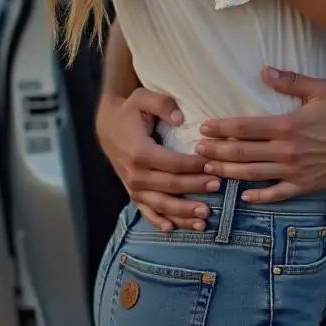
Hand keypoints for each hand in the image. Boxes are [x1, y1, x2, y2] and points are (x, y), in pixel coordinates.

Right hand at [95, 88, 220, 230]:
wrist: (108, 127)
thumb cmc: (130, 111)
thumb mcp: (143, 98)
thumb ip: (162, 104)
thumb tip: (181, 118)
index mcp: (140, 152)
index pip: (173, 163)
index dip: (195, 167)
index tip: (213, 166)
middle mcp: (135, 174)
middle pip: (171, 186)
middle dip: (195, 188)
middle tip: (218, 187)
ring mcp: (133, 187)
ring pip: (161, 205)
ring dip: (183, 213)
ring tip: (204, 218)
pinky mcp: (133, 193)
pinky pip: (146, 211)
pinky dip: (159, 221)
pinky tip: (173, 228)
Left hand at [195, 69, 325, 202]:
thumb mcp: (319, 89)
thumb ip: (290, 81)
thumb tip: (264, 72)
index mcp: (287, 125)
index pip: (246, 127)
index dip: (222, 128)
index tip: (205, 127)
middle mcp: (287, 150)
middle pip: (243, 153)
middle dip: (217, 151)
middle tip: (197, 151)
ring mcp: (295, 171)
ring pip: (253, 174)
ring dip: (229, 172)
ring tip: (210, 169)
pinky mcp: (304, 186)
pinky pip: (277, 194)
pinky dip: (259, 197)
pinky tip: (244, 197)